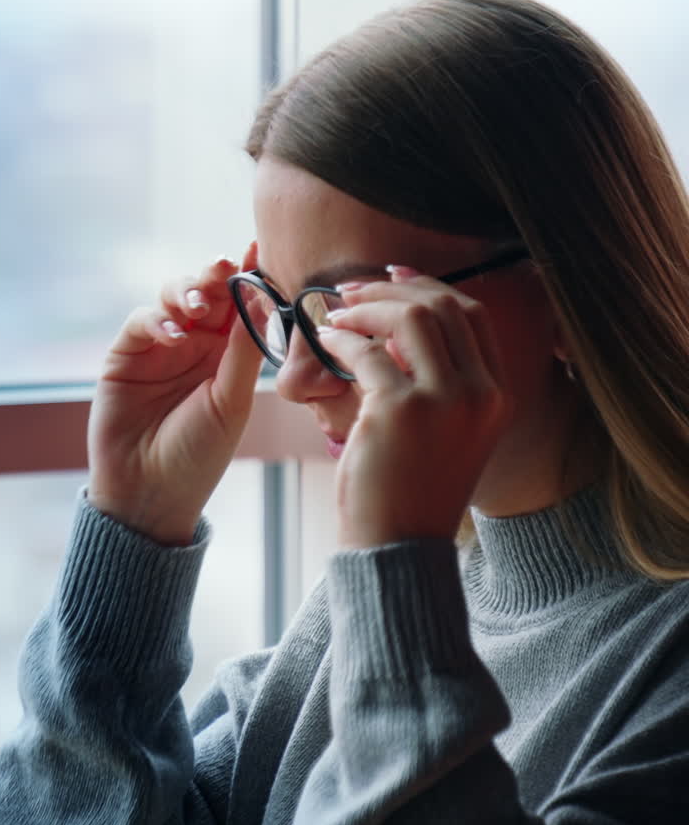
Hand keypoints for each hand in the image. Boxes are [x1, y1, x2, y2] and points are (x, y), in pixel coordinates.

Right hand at [87, 245, 263, 544]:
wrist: (149, 492)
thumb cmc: (198, 455)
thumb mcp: (232, 402)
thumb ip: (245, 352)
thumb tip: (260, 299)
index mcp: (228, 356)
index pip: (239, 307)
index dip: (248, 279)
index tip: (259, 250)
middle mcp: (195, 345)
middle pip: (206, 293)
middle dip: (215, 275)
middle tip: (225, 268)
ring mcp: (159, 347)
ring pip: (172, 297)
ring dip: (186, 291)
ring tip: (197, 304)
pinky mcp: (125, 354)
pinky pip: (141, 321)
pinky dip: (156, 319)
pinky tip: (172, 334)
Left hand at [317, 269, 513, 548]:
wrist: (398, 547)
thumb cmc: (411, 492)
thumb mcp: (446, 432)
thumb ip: (436, 380)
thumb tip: (395, 325)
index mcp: (498, 397)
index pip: (473, 318)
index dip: (431, 287)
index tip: (394, 277)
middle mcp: (480, 394)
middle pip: (443, 308)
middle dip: (393, 289)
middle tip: (353, 289)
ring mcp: (444, 402)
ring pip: (409, 319)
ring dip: (366, 307)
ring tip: (336, 314)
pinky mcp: (401, 411)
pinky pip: (366, 352)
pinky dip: (341, 339)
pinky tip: (325, 341)